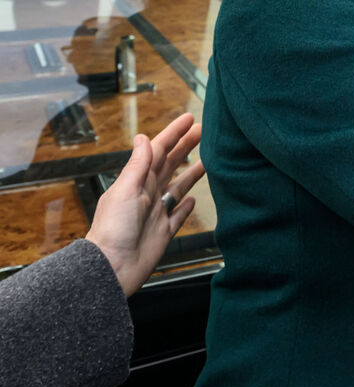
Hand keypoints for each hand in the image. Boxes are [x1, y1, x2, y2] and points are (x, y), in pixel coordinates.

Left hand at [85, 113, 204, 295]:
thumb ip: (137, 164)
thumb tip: (142, 137)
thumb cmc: (113, 230)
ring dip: (192, 172)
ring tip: (208, 160)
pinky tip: (193, 198)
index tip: (189, 119)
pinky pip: (179, 214)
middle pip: (171, 164)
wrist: (112, 267)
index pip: (159, 151)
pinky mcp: (164, 231)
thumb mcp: (125, 190)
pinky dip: (186, 205)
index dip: (174, 134)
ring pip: (178, 186)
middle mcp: (148, 194)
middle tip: (204, 132)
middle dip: (186, 147)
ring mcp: (157, 212)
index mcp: (137, 181)